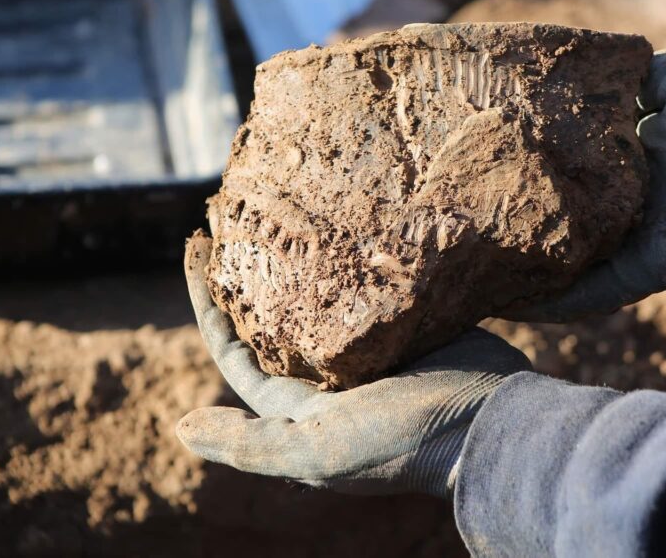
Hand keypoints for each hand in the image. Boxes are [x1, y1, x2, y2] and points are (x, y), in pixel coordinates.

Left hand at [177, 233, 530, 496]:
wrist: (488, 422)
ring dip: (296, 263)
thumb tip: (178, 426)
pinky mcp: (404, 326)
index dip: (210, 309)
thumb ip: (247, 444)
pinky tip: (338, 225)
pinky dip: (349, 262)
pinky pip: (365, 291)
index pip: (236, 354)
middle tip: (233, 223)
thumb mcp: (316, 451)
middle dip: (249, 277)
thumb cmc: (398, 443)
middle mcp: (328, 380)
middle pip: (273, 321)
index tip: (195, 255)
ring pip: (319, 300)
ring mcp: (368, 351)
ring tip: (277, 214)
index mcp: (299, 409)